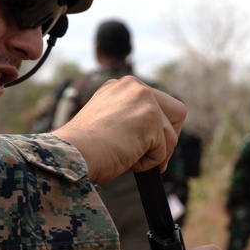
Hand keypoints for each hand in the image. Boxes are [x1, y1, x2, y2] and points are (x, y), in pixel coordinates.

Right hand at [53, 76, 185, 184]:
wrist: (72, 153)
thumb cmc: (84, 146)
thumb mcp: (109, 122)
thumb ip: (131, 118)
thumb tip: (156, 134)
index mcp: (121, 87)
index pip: (156, 103)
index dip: (158, 128)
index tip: (147, 145)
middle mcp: (134, 87)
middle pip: (177, 112)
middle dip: (169, 137)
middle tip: (154, 156)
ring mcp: (144, 100)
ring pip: (170, 135)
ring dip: (155, 154)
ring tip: (129, 159)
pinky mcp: (151, 118)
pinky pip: (163, 149)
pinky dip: (149, 163)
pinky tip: (128, 161)